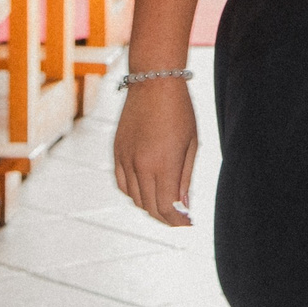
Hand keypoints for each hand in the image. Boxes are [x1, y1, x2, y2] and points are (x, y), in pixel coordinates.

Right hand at [113, 76, 199, 225]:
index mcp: (163, 164)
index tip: (187, 223)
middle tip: (179, 217)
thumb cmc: (180, 111)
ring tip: (165, 204)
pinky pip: (121, 184)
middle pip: (150, 207)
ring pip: (134, 198)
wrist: (153, 83)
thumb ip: (185, 178)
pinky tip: (146, 190)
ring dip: (149, 206)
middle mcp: (140, 165)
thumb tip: (183, 206)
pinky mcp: (116, 151)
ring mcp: (125, 159)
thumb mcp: (191, 145)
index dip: (177, 221)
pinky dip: (133, 193)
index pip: (166, 207)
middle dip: (165, 216)